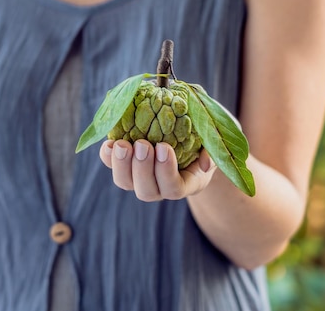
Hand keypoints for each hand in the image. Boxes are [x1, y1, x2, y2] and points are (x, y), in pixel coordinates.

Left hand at [99, 139, 215, 201]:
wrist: (189, 132)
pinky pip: (111, 165)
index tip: (165, 148)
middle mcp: (160, 186)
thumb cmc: (206, 137)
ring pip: (125, 182)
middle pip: (146, 191)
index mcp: (186, 183)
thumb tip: (205, 163)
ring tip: (122, 144)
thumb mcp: (216, 140)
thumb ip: (215, 150)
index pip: (174, 188)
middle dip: (142, 168)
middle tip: (143, 144)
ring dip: (121, 164)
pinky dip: (108, 156)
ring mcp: (140, 177)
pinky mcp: (125, 163)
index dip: (166, 172)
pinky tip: (109, 143)